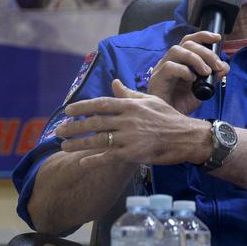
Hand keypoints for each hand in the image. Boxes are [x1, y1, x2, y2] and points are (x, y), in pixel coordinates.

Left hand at [57, 79, 209, 168]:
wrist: (188, 138)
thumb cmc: (170, 118)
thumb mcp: (152, 101)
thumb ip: (130, 94)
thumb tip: (114, 83)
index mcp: (132, 106)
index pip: (101, 104)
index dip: (82, 107)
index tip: (67, 110)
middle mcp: (128, 120)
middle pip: (94, 123)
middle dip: (73, 127)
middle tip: (58, 130)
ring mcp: (130, 138)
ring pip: (97, 140)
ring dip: (77, 144)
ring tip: (63, 146)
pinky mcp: (133, 154)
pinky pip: (108, 157)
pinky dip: (93, 160)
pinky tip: (82, 162)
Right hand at [147, 31, 229, 114]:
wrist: (170, 120)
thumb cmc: (182, 103)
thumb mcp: (203, 89)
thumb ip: (214, 77)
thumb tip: (225, 66)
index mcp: (180, 61)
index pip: (189, 40)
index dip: (203, 36)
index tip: (218, 38)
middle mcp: (169, 61)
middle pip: (186, 44)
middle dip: (206, 52)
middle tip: (217, 66)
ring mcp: (161, 69)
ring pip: (176, 50)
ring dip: (196, 59)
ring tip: (206, 72)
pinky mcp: (157, 79)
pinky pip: (170, 66)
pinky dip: (184, 71)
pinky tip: (192, 80)